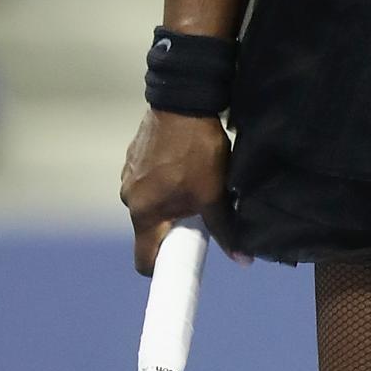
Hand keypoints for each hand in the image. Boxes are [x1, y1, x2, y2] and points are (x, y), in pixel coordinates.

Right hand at [120, 108, 243, 276]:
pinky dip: (164, 184)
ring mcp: (128, 176)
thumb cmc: (196, 150)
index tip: (180, 263)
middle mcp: (129, 198)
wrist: (183, 102)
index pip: (144, 259)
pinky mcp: (133, 158)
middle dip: (173, 229)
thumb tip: (242, 259)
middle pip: (150, 230)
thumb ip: (224, 229)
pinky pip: (148, 183)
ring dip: (170, 203)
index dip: (161, 268)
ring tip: (193, 187)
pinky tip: (183, 168)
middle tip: (198, 219)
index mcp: (144, 213)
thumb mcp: (214, 193)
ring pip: (150, 204)